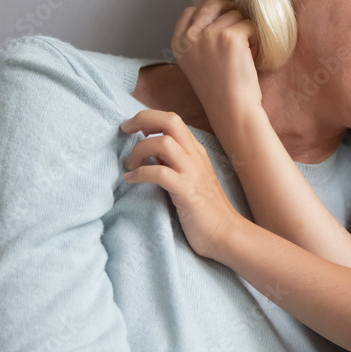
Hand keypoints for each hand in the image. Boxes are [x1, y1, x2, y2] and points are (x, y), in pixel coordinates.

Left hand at [121, 109, 241, 260]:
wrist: (226, 233)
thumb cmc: (204, 209)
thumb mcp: (189, 177)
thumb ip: (173, 162)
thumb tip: (149, 152)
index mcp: (195, 151)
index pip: (172, 120)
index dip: (148, 117)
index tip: (131, 128)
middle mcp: (195, 156)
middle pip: (170, 121)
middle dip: (142, 119)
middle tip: (124, 130)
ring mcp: (192, 173)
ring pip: (163, 143)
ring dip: (139, 150)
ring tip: (128, 165)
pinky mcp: (187, 192)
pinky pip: (159, 172)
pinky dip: (140, 173)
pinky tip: (130, 180)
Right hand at [171, 0, 262, 115]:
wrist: (232, 110)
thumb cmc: (220, 89)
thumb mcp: (197, 61)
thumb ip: (198, 39)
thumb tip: (216, 12)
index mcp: (178, 44)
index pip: (191, 11)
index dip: (211, 14)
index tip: (222, 26)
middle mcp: (190, 37)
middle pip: (212, 5)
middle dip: (229, 12)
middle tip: (240, 29)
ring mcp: (209, 35)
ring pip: (234, 14)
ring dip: (244, 29)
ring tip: (244, 52)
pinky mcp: (230, 36)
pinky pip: (249, 24)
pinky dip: (255, 38)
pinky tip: (252, 55)